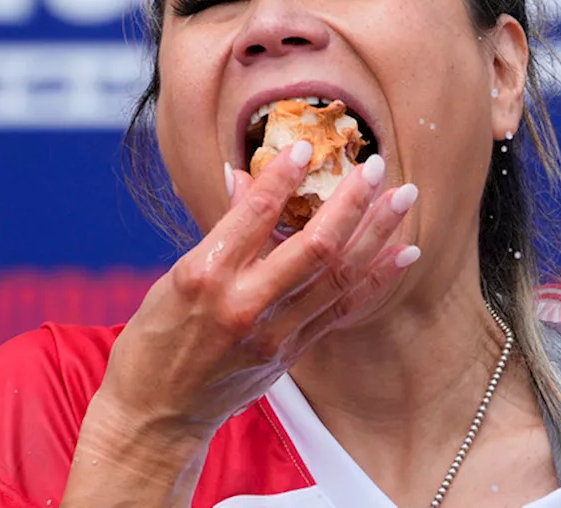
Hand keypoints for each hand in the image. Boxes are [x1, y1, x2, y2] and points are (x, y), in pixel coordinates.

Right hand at [96, 141, 419, 442]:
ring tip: (404, 196)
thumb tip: (244, 178)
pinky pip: (343, 308)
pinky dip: (376, 278)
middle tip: (374, 164)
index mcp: (206, 275)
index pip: (256, 212)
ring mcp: (274, 333)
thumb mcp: (172, 276)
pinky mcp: (292, 353)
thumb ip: (220, 231)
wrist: (157, 415)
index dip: (285, 175)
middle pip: (314, 245)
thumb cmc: (155, 339)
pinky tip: (403, 252)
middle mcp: (245, 304)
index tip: (306, 145)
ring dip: (377, 232)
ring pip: (339, 275)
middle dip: (351, 201)